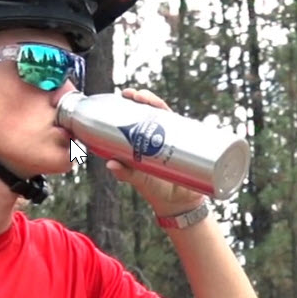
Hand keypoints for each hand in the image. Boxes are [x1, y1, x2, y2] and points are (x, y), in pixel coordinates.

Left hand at [105, 87, 207, 218]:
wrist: (179, 202)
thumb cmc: (155, 190)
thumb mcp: (139, 180)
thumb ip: (126, 173)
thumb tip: (110, 164)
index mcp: (141, 141)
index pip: (134, 117)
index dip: (129, 104)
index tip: (123, 96)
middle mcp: (155, 135)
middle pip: (148, 110)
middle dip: (142, 99)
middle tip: (134, 95)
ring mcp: (171, 137)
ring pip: (164, 115)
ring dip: (156, 103)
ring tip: (149, 100)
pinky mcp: (186, 143)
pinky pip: (182, 127)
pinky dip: (178, 118)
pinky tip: (172, 112)